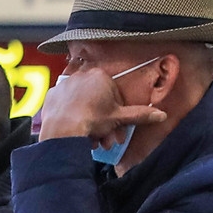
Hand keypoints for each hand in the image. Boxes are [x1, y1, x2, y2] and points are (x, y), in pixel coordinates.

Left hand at [34, 65, 163, 151]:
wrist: (64, 130)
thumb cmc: (91, 121)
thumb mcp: (119, 119)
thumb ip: (139, 115)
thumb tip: (160, 115)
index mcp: (100, 76)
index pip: (113, 94)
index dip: (115, 113)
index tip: (114, 125)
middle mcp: (81, 75)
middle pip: (96, 99)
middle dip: (101, 120)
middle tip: (102, 136)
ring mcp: (65, 84)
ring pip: (81, 102)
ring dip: (86, 118)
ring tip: (88, 136)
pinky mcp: (52, 94)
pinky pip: (64, 104)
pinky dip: (69, 114)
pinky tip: (72, 127)